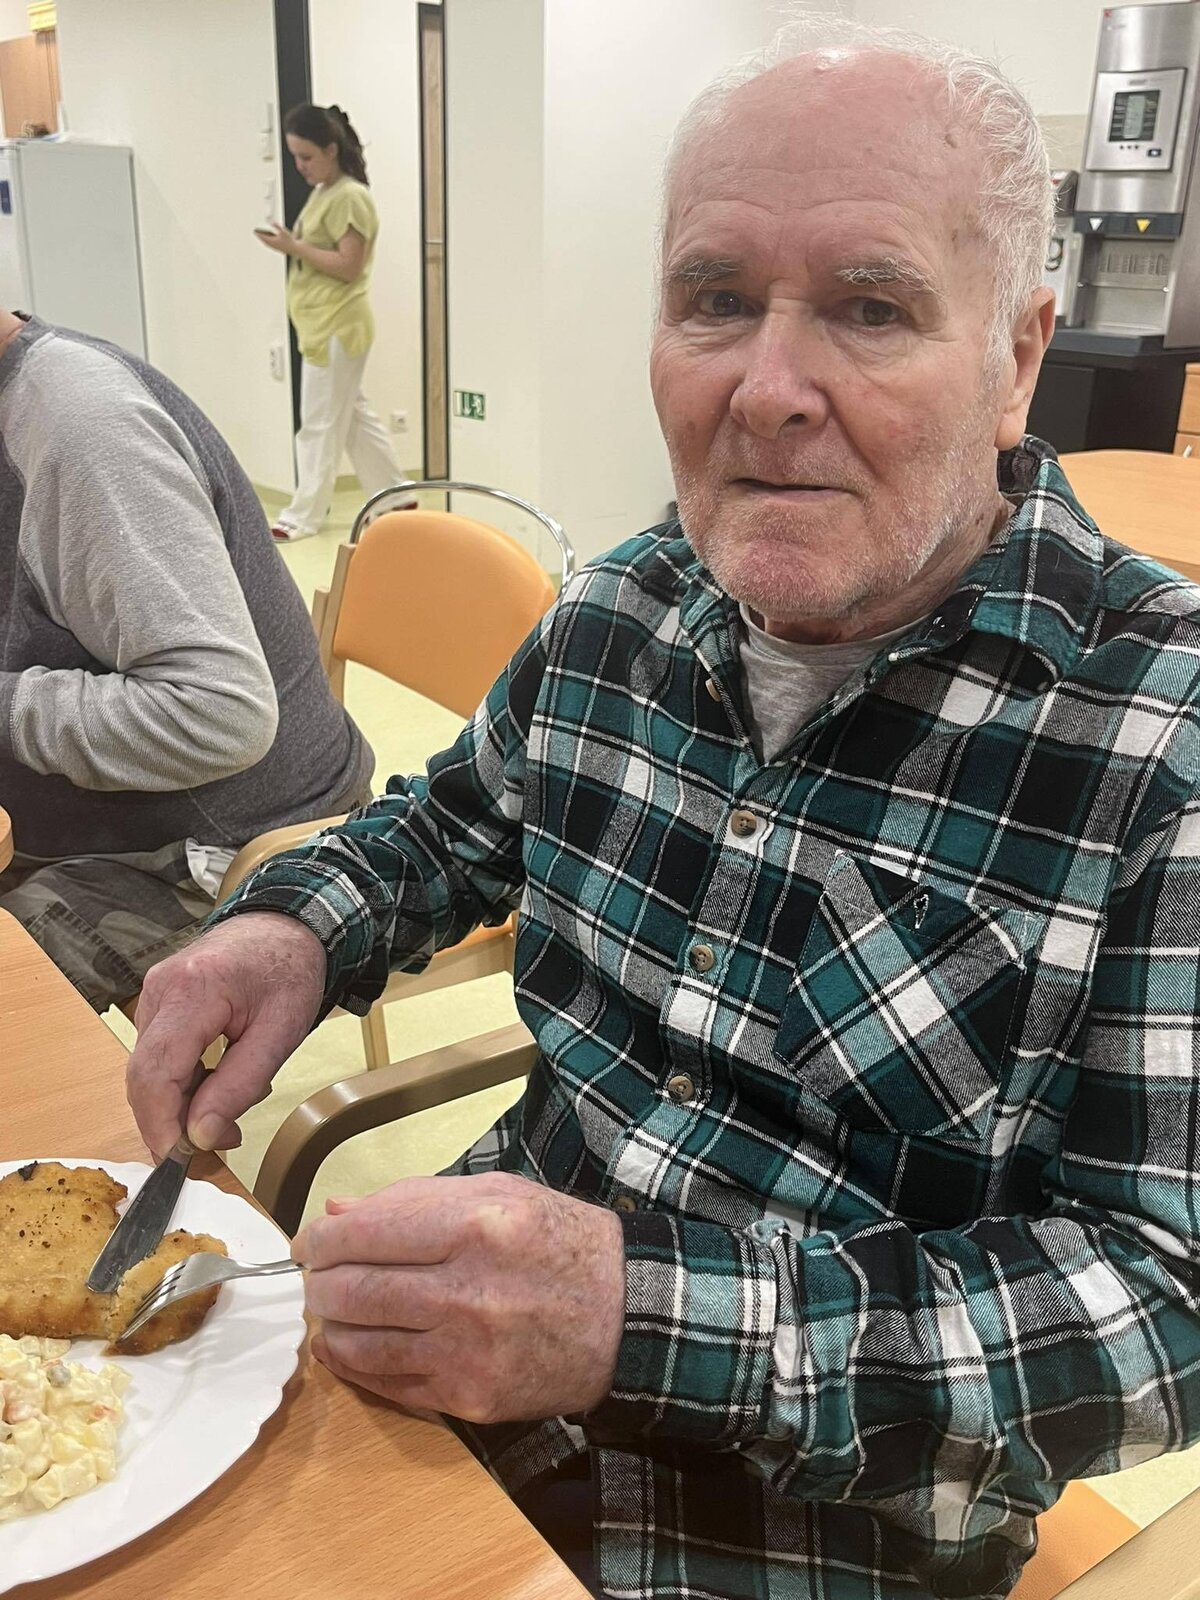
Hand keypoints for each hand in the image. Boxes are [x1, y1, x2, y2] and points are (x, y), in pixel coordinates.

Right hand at [126, 913, 325, 1158]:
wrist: (286, 925)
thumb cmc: (290, 969)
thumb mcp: (281, 1033)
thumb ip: (240, 1085)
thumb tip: (200, 1135)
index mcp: (193, 990)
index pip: (156, 1072)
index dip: (160, 1123)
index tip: (178, 1159)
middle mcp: (161, 989)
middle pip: (145, 1075)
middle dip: (172, 1120)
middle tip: (217, 1142)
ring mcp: (154, 994)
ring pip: (150, 1070)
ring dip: (181, 1101)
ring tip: (228, 1108)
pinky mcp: (157, 1003)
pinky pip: (158, 1055)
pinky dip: (182, 1081)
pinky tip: (216, 1083)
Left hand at [254, 222, 296, 255]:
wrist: (295, 249)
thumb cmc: (290, 241)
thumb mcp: (284, 231)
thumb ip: (277, 226)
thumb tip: (272, 222)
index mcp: (272, 241)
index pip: (263, 237)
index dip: (258, 233)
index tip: (254, 231)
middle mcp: (272, 245)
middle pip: (264, 240)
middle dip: (260, 236)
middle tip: (255, 232)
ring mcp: (275, 248)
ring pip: (267, 243)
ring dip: (263, 239)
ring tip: (261, 235)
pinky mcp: (278, 249)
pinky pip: (270, 245)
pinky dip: (267, 242)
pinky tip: (268, 240)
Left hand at [294, 1172, 625, 1424]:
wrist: (626, 1318)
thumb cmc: (560, 1243)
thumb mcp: (498, 1194)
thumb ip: (413, 1199)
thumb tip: (336, 1213)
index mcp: (475, 1226)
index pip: (363, 1234)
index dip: (319, 1240)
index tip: (309, 1242)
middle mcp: (468, 1290)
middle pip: (352, 1291)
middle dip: (319, 1283)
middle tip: (317, 1277)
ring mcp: (467, 1352)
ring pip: (358, 1343)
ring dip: (330, 1325)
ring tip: (333, 1310)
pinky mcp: (469, 1399)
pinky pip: (387, 1384)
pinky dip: (356, 1365)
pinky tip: (352, 1346)